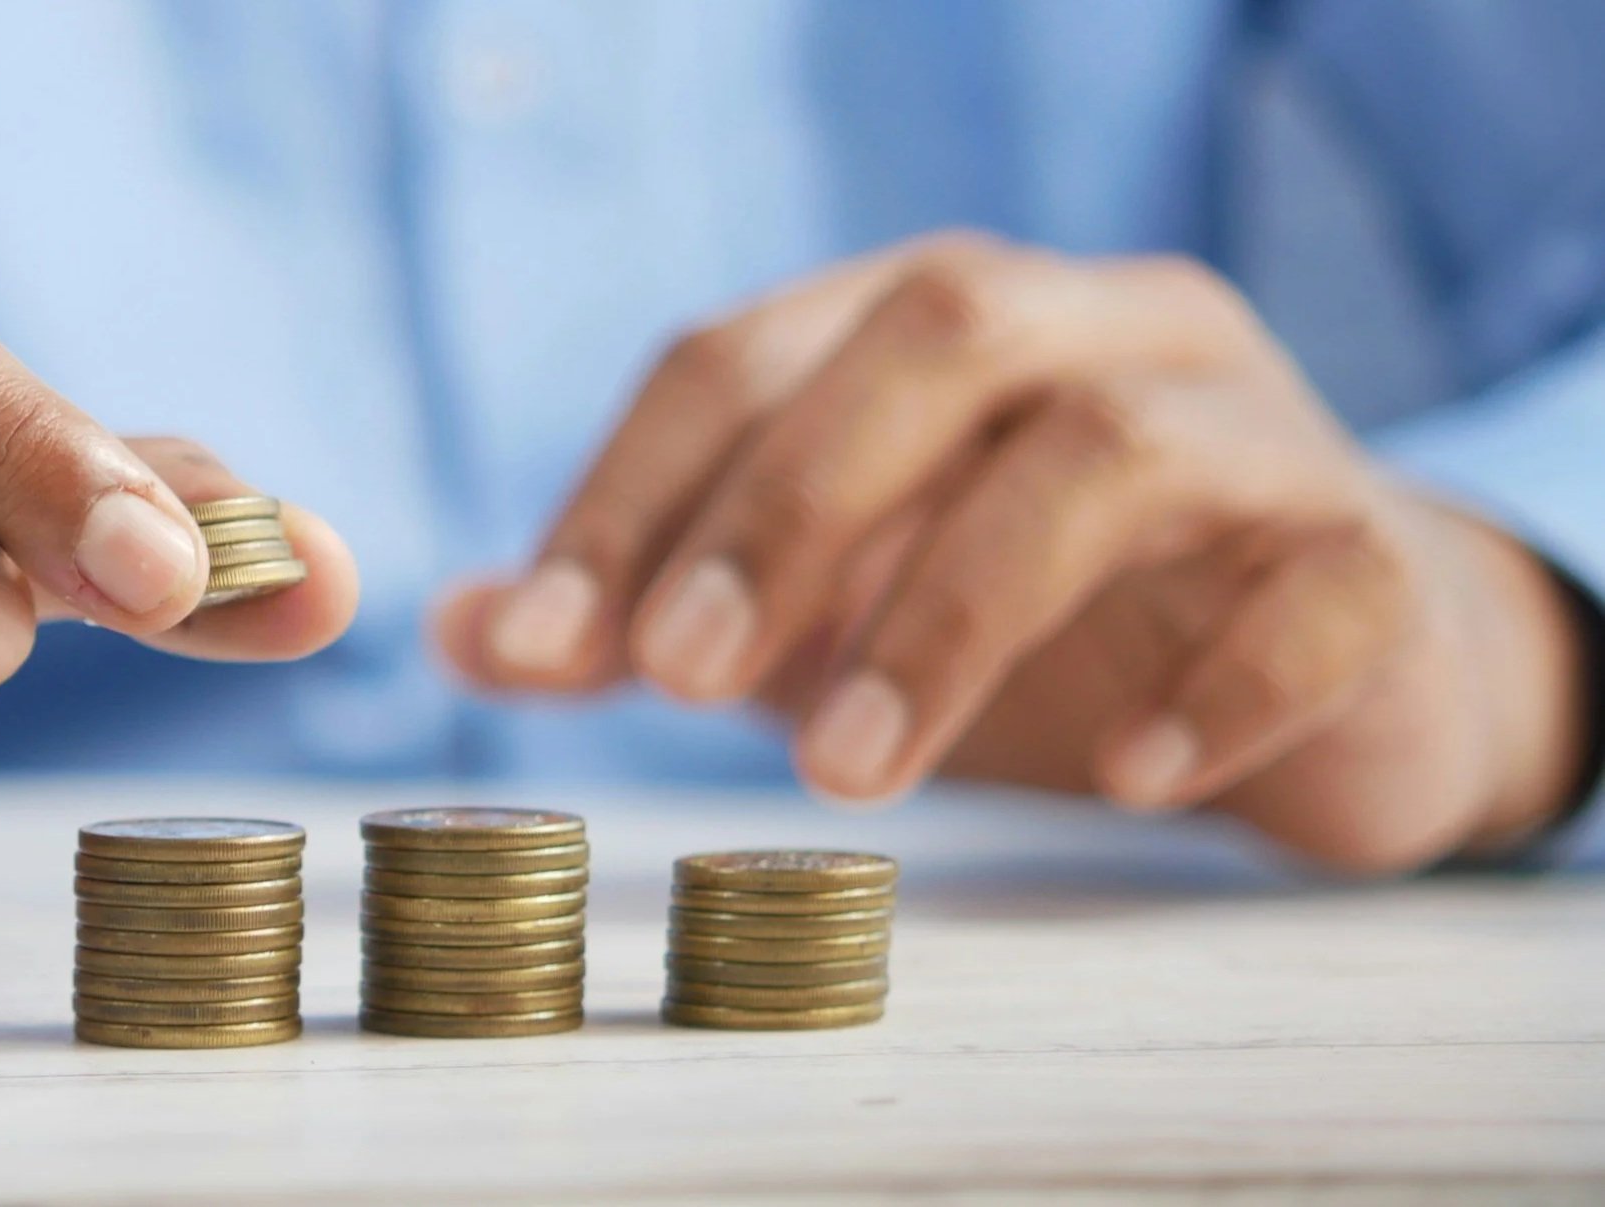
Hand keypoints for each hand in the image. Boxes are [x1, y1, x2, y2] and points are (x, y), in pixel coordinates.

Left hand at [440, 233, 1582, 872]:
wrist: (1331, 669)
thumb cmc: (1040, 622)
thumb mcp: (823, 611)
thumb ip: (653, 611)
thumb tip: (457, 634)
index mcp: (933, 323)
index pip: (745, 352)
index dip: (628, 492)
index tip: (537, 644)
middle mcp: (1095, 330)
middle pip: (934, 335)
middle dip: (786, 506)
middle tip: (678, 680)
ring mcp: (1251, 429)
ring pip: (1109, 452)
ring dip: (952, 611)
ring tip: (849, 775)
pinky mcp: (1372, 555)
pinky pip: (1315, 588)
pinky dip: (1215, 683)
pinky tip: (1125, 778)